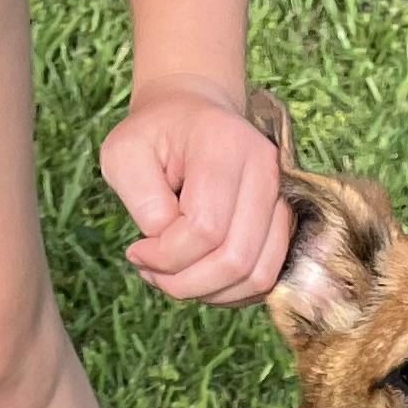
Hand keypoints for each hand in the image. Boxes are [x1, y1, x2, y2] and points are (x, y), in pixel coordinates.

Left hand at [99, 78, 293, 304]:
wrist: (191, 115)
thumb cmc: (153, 136)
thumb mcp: (123, 155)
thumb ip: (143, 202)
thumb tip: (168, 243)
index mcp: (224, 145)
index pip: (205, 229)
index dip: (166, 256)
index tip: (136, 250)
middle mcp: (265, 169)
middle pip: (236, 259)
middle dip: (187, 283)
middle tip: (152, 274)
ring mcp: (282, 195)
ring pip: (258, 275)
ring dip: (210, 292)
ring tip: (173, 277)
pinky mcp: (285, 220)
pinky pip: (266, 276)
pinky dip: (230, 291)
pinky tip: (198, 276)